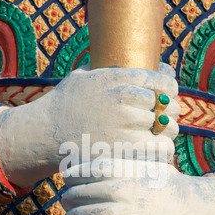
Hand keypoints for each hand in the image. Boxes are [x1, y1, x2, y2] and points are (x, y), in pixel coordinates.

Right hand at [0, 64, 178, 187]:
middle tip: (166, 119)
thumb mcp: (82, 76)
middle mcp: (124, 99)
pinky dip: (164, 150)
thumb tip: (133, 63)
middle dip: (171, 112)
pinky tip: (159, 151)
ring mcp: (125, 125)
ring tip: (163, 135)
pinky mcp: (124, 149)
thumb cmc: (63, 105)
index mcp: (118, 78)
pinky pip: (160, 148)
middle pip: (168, 105)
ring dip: (170, 131)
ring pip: (168, 127)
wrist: (43, 134)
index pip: (163, 80)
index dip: (171, 88)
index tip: (168, 95)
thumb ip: (108, 69)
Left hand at [62, 160, 214, 214]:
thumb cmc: (167, 189)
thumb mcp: (147, 167)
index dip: (72, 177)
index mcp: (123, 171)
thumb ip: (121, 166)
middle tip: (67, 205)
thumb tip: (91, 166)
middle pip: (78, 196)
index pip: (83, 172)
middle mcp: (120, 192)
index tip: (69, 181)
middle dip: (69, 201)